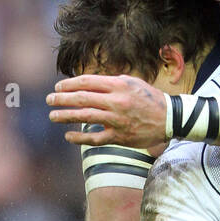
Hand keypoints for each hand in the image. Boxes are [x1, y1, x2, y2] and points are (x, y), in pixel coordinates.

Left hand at [47, 74, 170, 147]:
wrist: (170, 119)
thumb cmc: (150, 99)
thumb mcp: (133, 82)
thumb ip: (111, 82)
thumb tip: (89, 83)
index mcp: (119, 85)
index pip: (87, 82)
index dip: (69, 84)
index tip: (58, 87)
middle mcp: (116, 101)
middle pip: (82, 99)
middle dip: (62, 99)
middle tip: (49, 99)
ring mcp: (117, 120)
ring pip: (85, 117)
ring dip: (65, 116)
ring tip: (53, 116)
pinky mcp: (119, 137)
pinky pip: (94, 138)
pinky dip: (79, 138)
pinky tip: (68, 136)